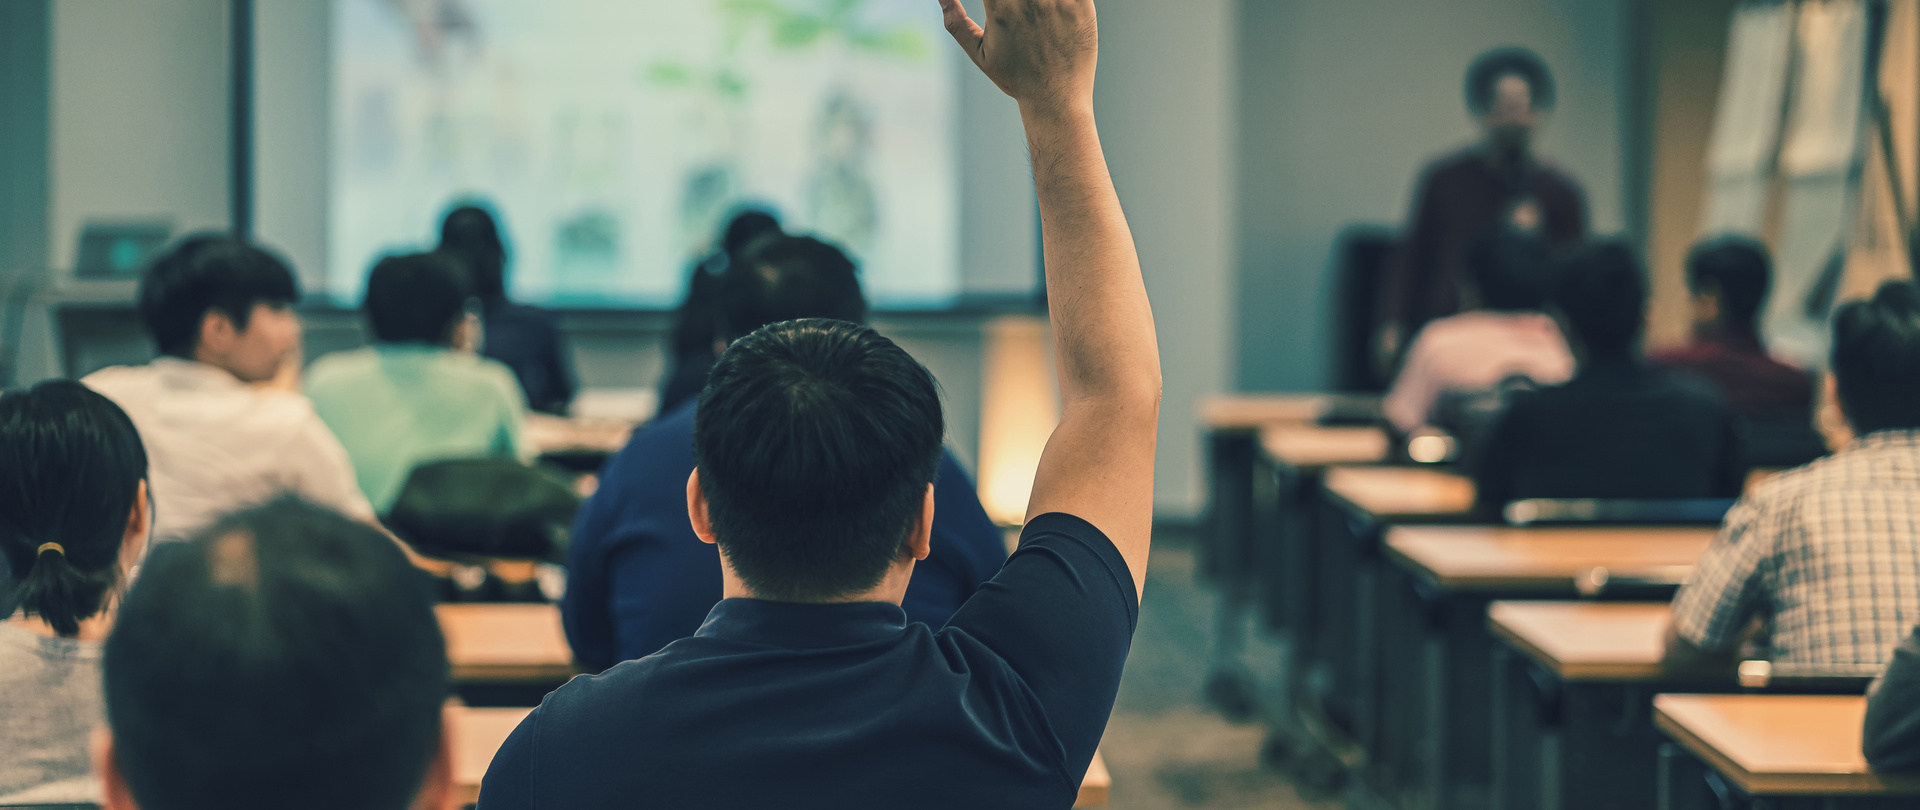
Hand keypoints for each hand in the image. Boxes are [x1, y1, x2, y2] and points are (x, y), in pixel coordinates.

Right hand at [940, 0, 1097, 112]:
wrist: (1056, 99)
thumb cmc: (1016, 78)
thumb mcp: (980, 54)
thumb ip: (956, 23)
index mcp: (1001, 9)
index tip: (997, 3)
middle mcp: (1030, 0)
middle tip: (1015, 7)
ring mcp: (1059, 0)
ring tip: (1034, 9)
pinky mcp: (1082, 4)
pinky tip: (1052, 8)